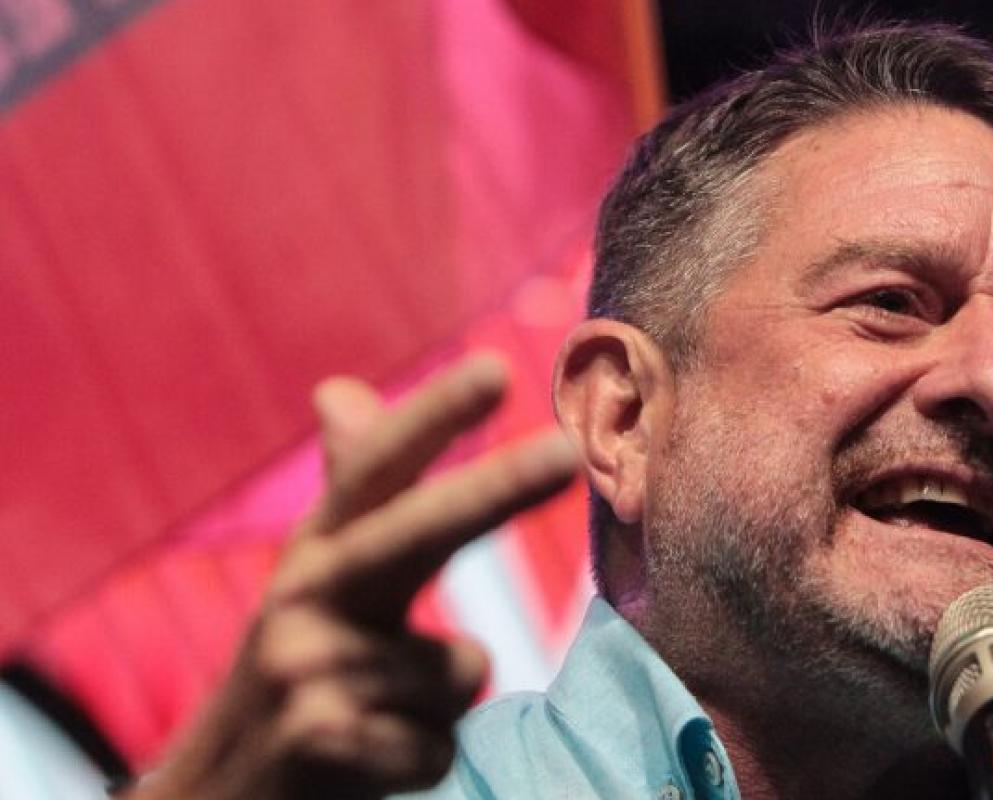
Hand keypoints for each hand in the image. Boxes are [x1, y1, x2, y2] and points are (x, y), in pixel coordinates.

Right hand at [129, 354, 578, 799]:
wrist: (216, 796)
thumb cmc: (299, 670)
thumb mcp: (319, 577)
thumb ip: (350, 490)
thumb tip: (339, 386)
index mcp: (315, 549)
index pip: (377, 470)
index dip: (433, 417)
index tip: (498, 368)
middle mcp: (300, 595)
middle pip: (416, 532)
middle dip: (494, 489)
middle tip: (566, 452)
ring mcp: (303, 668)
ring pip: (463, 671)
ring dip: (440, 706)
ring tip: (373, 720)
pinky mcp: (318, 742)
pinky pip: (442, 745)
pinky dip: (422, 762)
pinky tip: (364, 766)